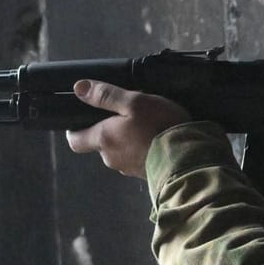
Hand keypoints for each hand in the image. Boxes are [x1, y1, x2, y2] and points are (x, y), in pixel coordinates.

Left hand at [66, 80, 191, 177]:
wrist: (188, 159)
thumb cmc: (158, 126)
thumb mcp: (134, 102)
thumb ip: (106, 95)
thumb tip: (78, 88)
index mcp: (103, 139)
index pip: (75, 141)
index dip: (76, 131)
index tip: (83, 121)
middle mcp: (111, 158)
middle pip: (100, 145)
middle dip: (109, 132)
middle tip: (126, 116)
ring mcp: (128, 170)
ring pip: (119, 153)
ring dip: (127, 141)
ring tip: (146, 126)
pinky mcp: (144, 176)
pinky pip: (136, 160)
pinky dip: (141, 150)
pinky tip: (156, 140)